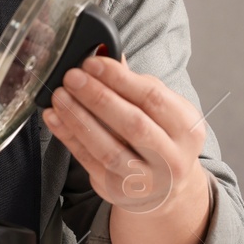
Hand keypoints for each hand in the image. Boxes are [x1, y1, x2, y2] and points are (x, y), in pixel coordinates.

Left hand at [41, 55, 212, 243]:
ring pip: (108, 148)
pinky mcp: (118, 191)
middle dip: (98, 97)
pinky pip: (89, 162)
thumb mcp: (162, 110)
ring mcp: (146, 180)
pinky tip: (55, 118)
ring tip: (59, 96)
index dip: (119, 78)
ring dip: (79, 118)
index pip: (153, 98)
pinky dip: (69, 137)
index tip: (93, 63)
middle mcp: (172, 158)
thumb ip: (135, 84)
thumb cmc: (161, 137)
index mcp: (188, 129)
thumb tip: (104, 53)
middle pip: (132, 124)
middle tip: (73, 77)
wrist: (167, 188)